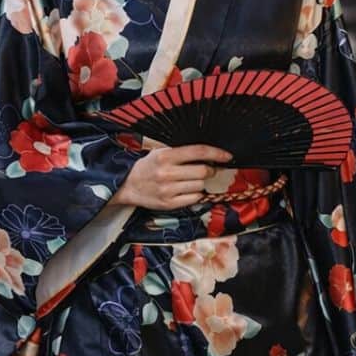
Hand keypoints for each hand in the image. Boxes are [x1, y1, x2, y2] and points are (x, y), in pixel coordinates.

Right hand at [110, 142, 232, 209]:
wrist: (127, 185)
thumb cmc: (147, 167)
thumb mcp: (160, 152)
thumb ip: (181, 152)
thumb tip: (208, 154)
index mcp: (165, 156)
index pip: (198, 152)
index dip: (217, 153)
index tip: (227, 156)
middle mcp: (167, 173)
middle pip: (203, 171)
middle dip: (211, 170)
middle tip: (209, 169)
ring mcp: (168, 190)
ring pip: (200, 186)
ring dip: (202, 183)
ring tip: (192, 180)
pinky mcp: (169, 204)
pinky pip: (194, 199)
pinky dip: (196, 194)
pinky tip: (188, 190)